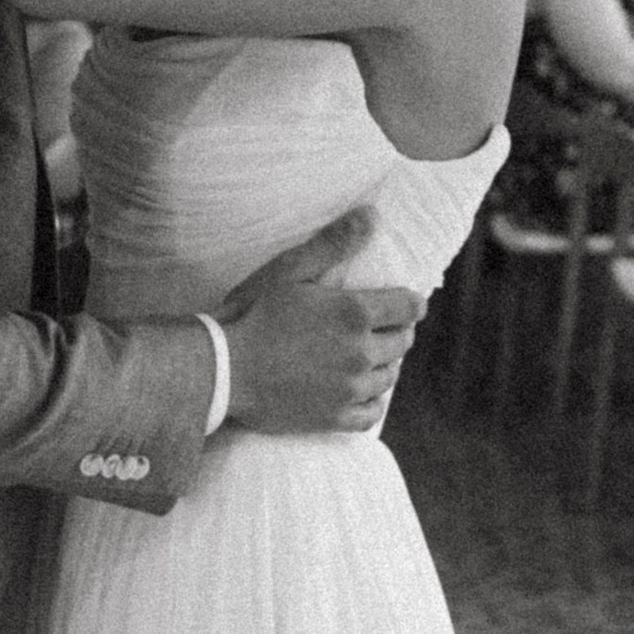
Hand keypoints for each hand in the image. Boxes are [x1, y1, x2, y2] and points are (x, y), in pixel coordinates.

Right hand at [216, 203, 423, 436]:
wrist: (222, 369)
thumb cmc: (253, 312)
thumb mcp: (292, 268)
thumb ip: (335, 243)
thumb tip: (372, 216)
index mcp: (354, 313)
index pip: (409, 308)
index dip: (410, 303)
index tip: (407, 304)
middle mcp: (360, 353)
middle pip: (402, 343)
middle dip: (397, 332)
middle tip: (383, 328)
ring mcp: (349, 389)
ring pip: (388, 378)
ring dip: (384, 365)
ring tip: (369, 358)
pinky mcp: (334, 418)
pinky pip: (371, 414)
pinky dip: (372, 401)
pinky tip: (360, 392)